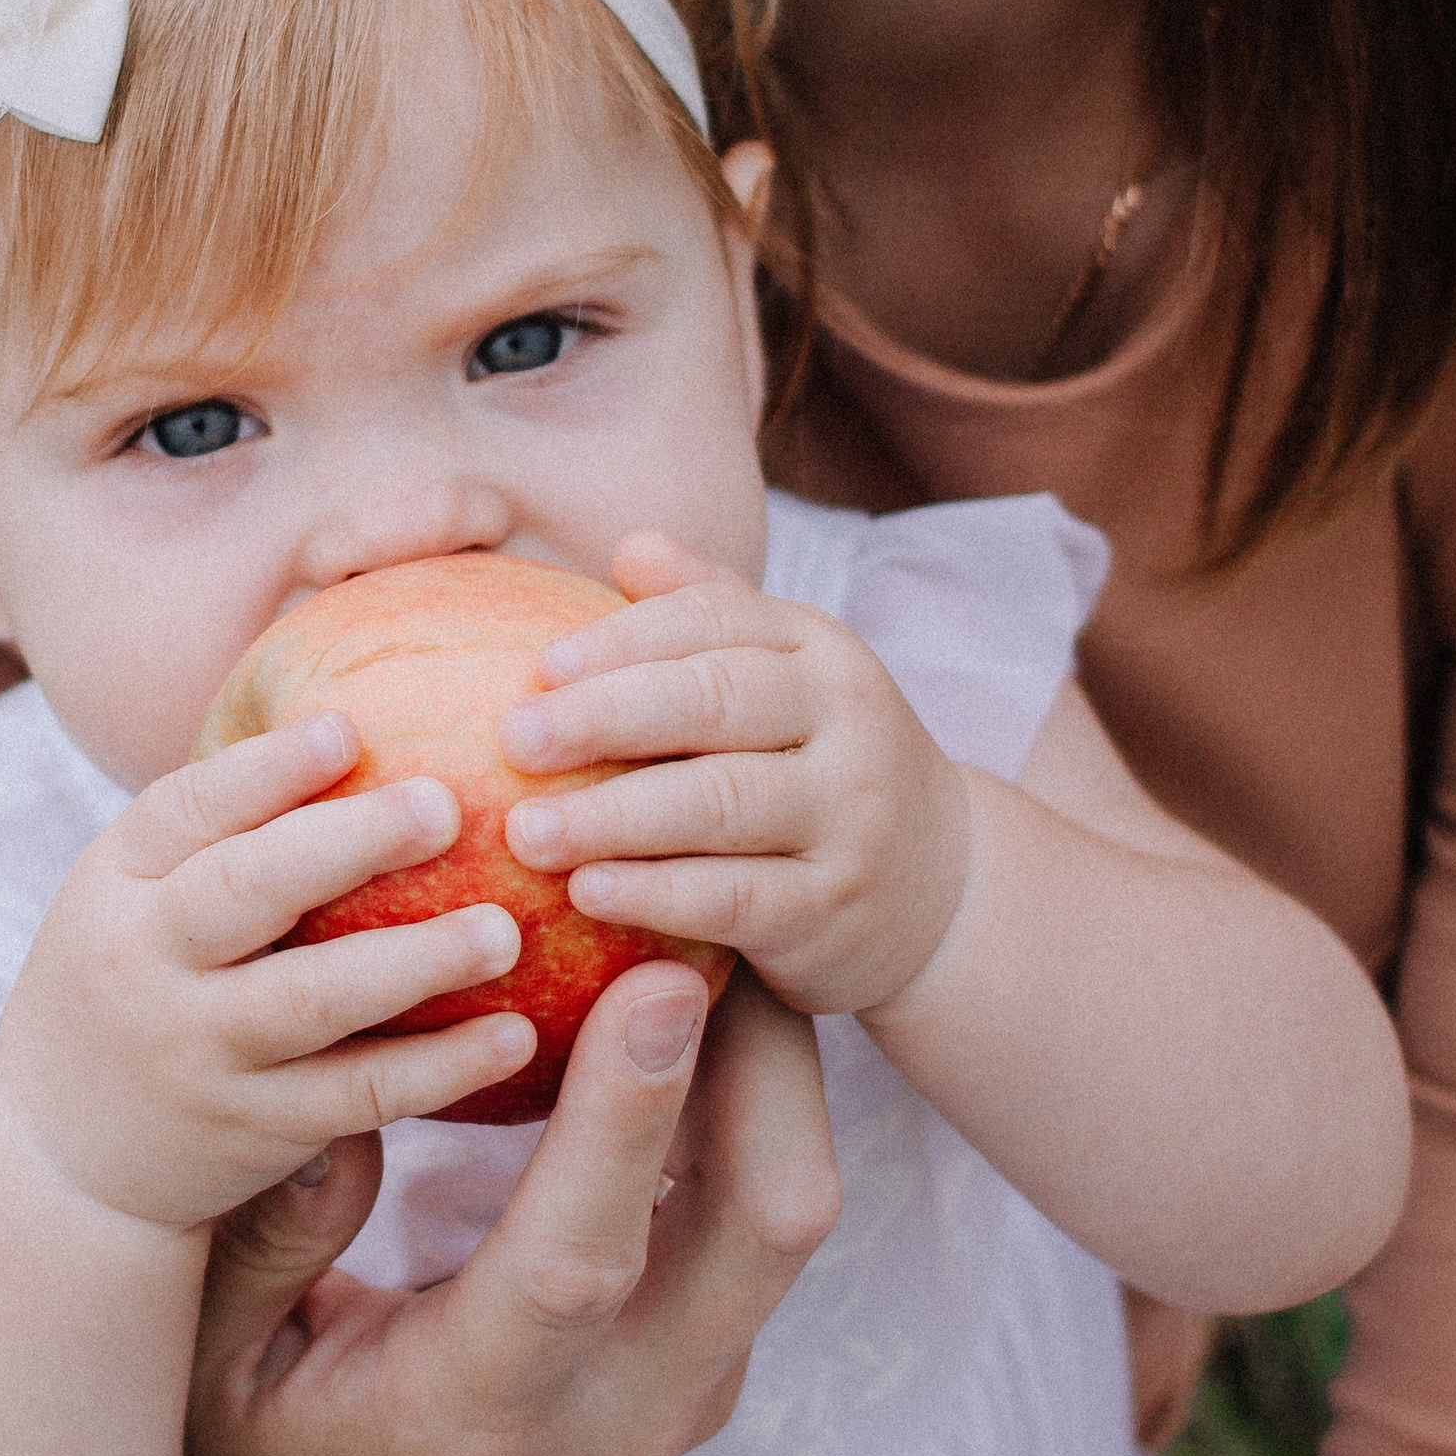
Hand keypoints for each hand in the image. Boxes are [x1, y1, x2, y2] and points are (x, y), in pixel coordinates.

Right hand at [0, 711, 536, 1228]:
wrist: (64, 1156)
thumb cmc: (133, 984)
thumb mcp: (133, 896)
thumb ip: (221, 829)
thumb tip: (357, 719)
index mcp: (116, 883)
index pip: (185, 810)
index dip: (267, 768)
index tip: (350, 728)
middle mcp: (146, 964)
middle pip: (244, 892)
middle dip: (346, 845)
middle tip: (446, 806)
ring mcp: (199, 1052)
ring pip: (310, 1001)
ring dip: (414, 962)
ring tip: (504, 931)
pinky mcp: (255, 1129)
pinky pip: (357, 1095)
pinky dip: (439, 1068)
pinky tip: (515, 1036)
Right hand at [132, 957, 839, 1455]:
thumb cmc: (233, 1454)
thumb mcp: (198, 1363)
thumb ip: (259, 1244)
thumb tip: (335, 1106)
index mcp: (471, 1420)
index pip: (579, 1263)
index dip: (629, 1119)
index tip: (660, 981)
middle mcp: (611, 1423)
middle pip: (757, 1228)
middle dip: (763, 1059)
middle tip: (722, 908)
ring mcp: (673, 1398)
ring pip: (781, 1216)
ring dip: (771, 1068)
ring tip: (723, 925)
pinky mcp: (696, 1362)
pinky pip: (754, 1217)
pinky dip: (749, 1104)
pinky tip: (703, 1000)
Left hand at [497, 531, 972, 1021]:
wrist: (940, 885)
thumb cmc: (818, 764)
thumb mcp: (785, 678)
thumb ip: (707, 615)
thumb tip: (630, 546)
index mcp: (818, 648)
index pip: (715, 623)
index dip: (623, 640)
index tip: (538, 668)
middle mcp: (846, 721)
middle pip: (717, 701)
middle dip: (607, 717)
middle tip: (514, 739)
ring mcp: (849, 817)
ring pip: (723, 803)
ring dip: (616, 817)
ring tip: (527, 831)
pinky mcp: (834, 909)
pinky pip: (736, 897)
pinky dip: (658, 894)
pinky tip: (587, 893)